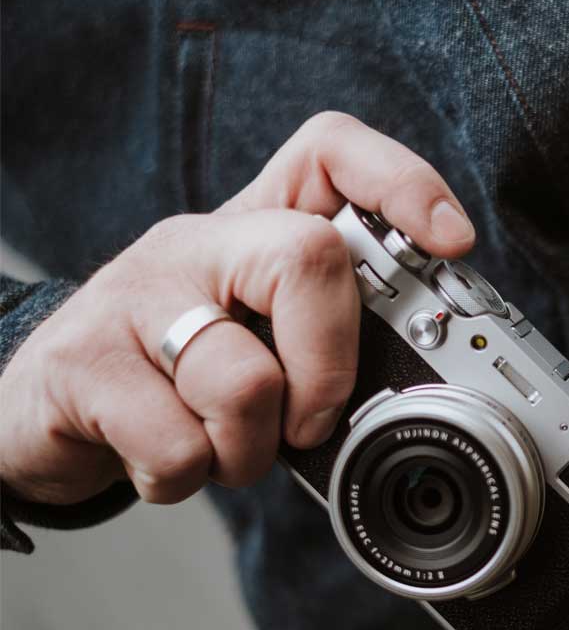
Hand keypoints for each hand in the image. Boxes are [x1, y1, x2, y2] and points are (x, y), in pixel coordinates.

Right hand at [0, 112, 474, 505]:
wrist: (55, 408)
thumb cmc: (182, 376)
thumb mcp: (262, 344)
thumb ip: (327, 345)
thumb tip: (416, 385)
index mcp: (252, 231)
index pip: (330, 152)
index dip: (401, 182)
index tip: (453, 242)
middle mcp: (197, 244)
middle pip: (306, 257)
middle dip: (330, 367)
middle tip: (310, 421)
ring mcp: (136, 296)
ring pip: (245, 380)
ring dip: (249, 450)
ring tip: (223, 447)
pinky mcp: (83, 364)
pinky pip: (177, 446)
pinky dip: (188, 478)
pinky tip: (169, 462)